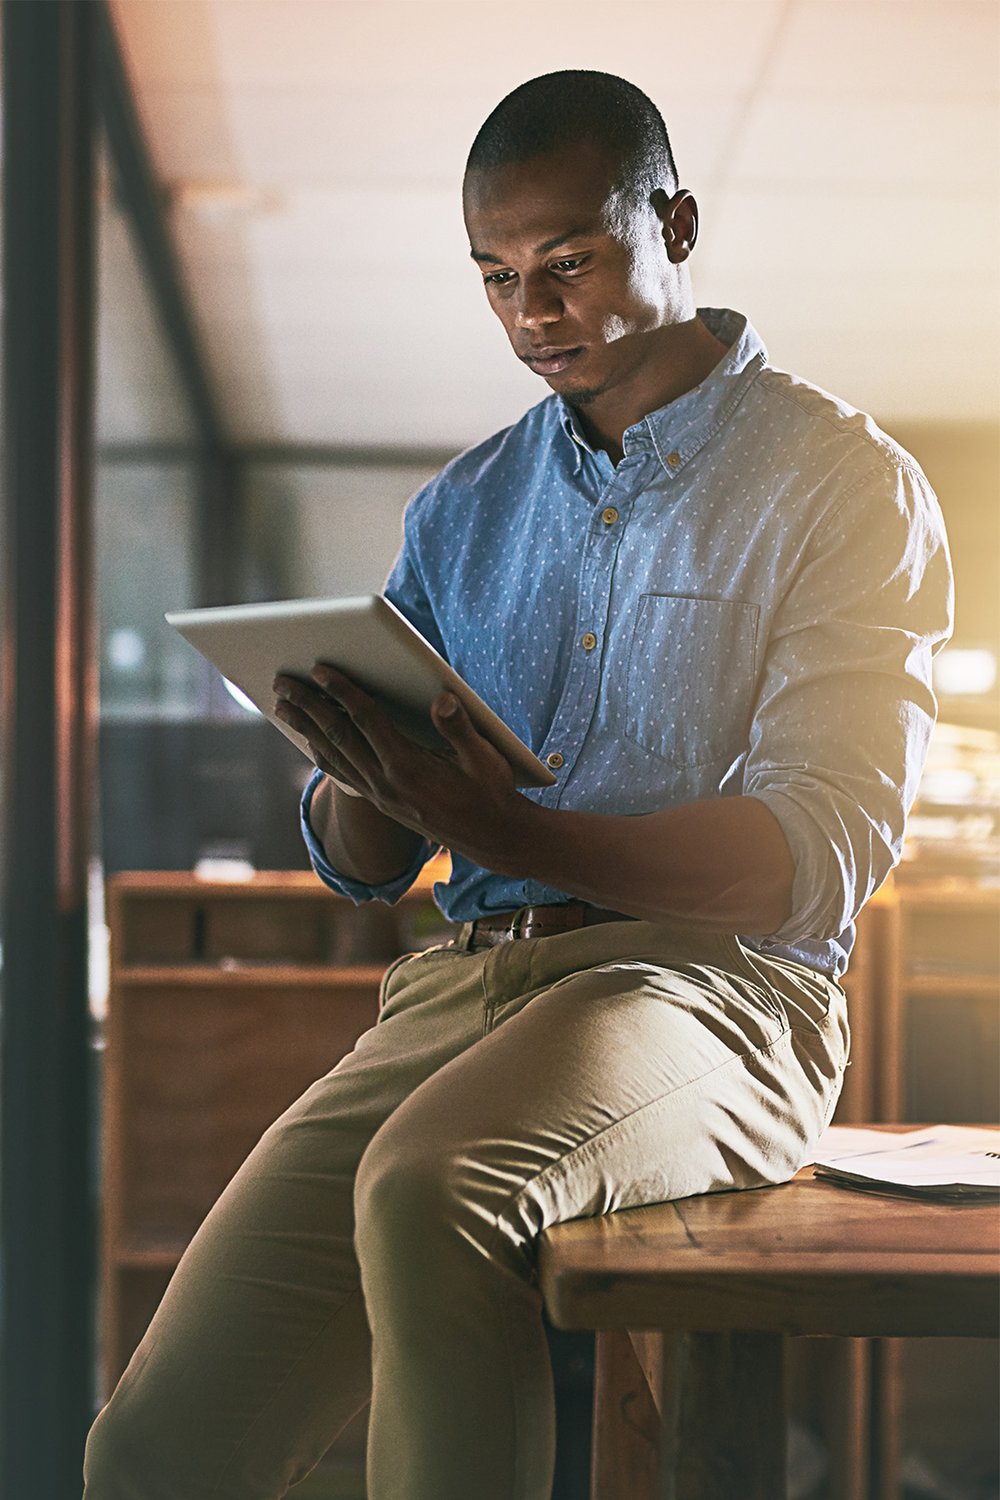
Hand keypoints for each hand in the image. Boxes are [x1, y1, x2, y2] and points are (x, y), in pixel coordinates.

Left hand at [272, 663, 531, 866]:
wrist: (493, 839)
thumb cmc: (492, 793)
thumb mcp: (486, 759)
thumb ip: (460, 728)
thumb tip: (442, 698)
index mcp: (409, 768)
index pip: (367, 722)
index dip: (343, 692)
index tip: (320, 669)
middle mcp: (386, 784)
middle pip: (337, 736)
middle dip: (308, 706)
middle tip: (282, 681)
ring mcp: (380, 795)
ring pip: (333, 756)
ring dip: (305, 727)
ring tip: (283, 704)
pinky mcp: (381, 802)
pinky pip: (342, 774)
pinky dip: (321, 752)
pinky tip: (310, 739)